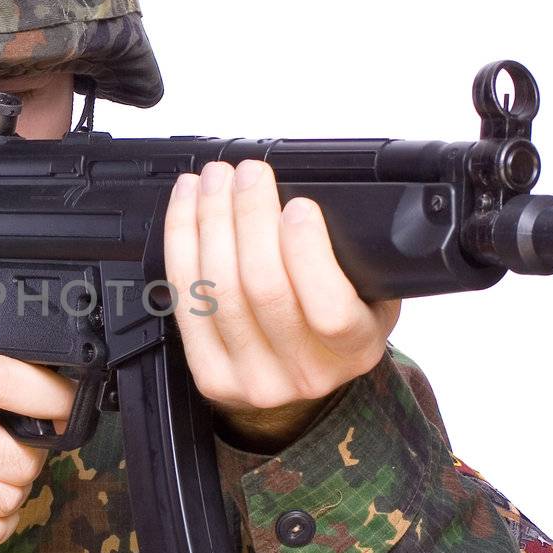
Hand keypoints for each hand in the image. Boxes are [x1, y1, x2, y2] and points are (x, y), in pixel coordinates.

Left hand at [164, 160, 401, 450]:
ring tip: (215, 179)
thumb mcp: (371, 295)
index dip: (307, 251)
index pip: (329, 308)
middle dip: (250, 216)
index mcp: (354, 350)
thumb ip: (352, 259)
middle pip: (262, 287)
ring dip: (211, 220)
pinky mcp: (209, 372)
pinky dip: (181, 240)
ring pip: (218, 288)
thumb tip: (313, 194)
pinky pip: (186, 296)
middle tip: (249, 173)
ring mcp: (251, 377)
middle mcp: (304, 373)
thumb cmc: (334, 324)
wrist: (298, 379)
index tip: (298, 205)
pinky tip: (187, 205)